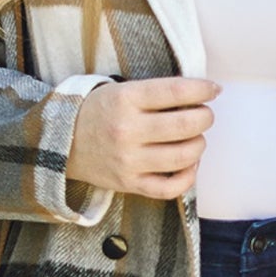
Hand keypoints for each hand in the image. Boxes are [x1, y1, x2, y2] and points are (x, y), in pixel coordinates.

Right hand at [66, 74, 221, 200]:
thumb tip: (201, 96)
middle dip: (205, 117)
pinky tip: (189, 165)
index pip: (176, 91)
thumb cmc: (99, 112)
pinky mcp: (129, 184)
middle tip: (205, 115)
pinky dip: (188, 177)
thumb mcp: (120, 90)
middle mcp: (127, 130)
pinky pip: (170, 187)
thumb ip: (156, 93)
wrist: (61, 143)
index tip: (213, 89)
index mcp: (125, 99)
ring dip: (200, 145)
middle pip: (186, 125)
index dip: (203, 89)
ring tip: (196, 138)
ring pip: (184, 156)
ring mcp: (128, 160)